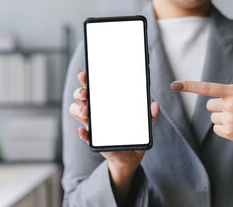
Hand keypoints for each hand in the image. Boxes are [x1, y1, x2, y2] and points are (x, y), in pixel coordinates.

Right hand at [69, 71, 159, 204]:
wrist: (130, 158)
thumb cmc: (133, 136)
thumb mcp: (144, 125)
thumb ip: (149, 116)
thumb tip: (155, 105)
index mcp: (106, 105)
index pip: (93, 89)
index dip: (86, 81)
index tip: (84, 74)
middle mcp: (96, 113)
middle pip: (81, 98)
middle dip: (80, 93)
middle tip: (85, 93)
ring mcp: (93, 126)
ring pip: (78, 113)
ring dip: (79, 110)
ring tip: (86, 111)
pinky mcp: (94, 141)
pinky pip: (85, 136)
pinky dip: (83, 133)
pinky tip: (83, 130)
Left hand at [171, 45, 232, 191]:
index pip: (207, 88)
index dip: (189, 86)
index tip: (174, 85)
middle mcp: (230, 106)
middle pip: (209, 104)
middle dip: (219, 104)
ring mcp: (229, 121)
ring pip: (212, 116)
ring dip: (222, 116)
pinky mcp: (229, 133)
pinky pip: (216, 128)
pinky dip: (224, 127)